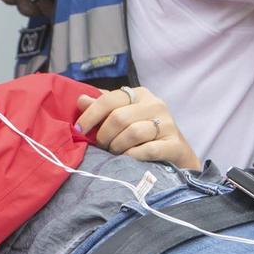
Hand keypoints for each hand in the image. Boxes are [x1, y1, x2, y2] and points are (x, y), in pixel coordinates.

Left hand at [74, 86, 202, 169]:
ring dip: (118, 146)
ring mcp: (168, 124)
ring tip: (115, 152)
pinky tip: (129, 159)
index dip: (90, 115)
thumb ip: (102, 108)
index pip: (109, 100)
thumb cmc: (143, 134)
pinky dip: (133, 155)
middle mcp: (155, 104)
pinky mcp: (175, 144)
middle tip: (102, 146)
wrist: (176, 154)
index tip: (78, 130)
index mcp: (140, 94)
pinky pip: (148, 150)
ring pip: (133, 133)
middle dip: (104, 136)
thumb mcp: (123, 117)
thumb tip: (81, 100)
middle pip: (119, 118)